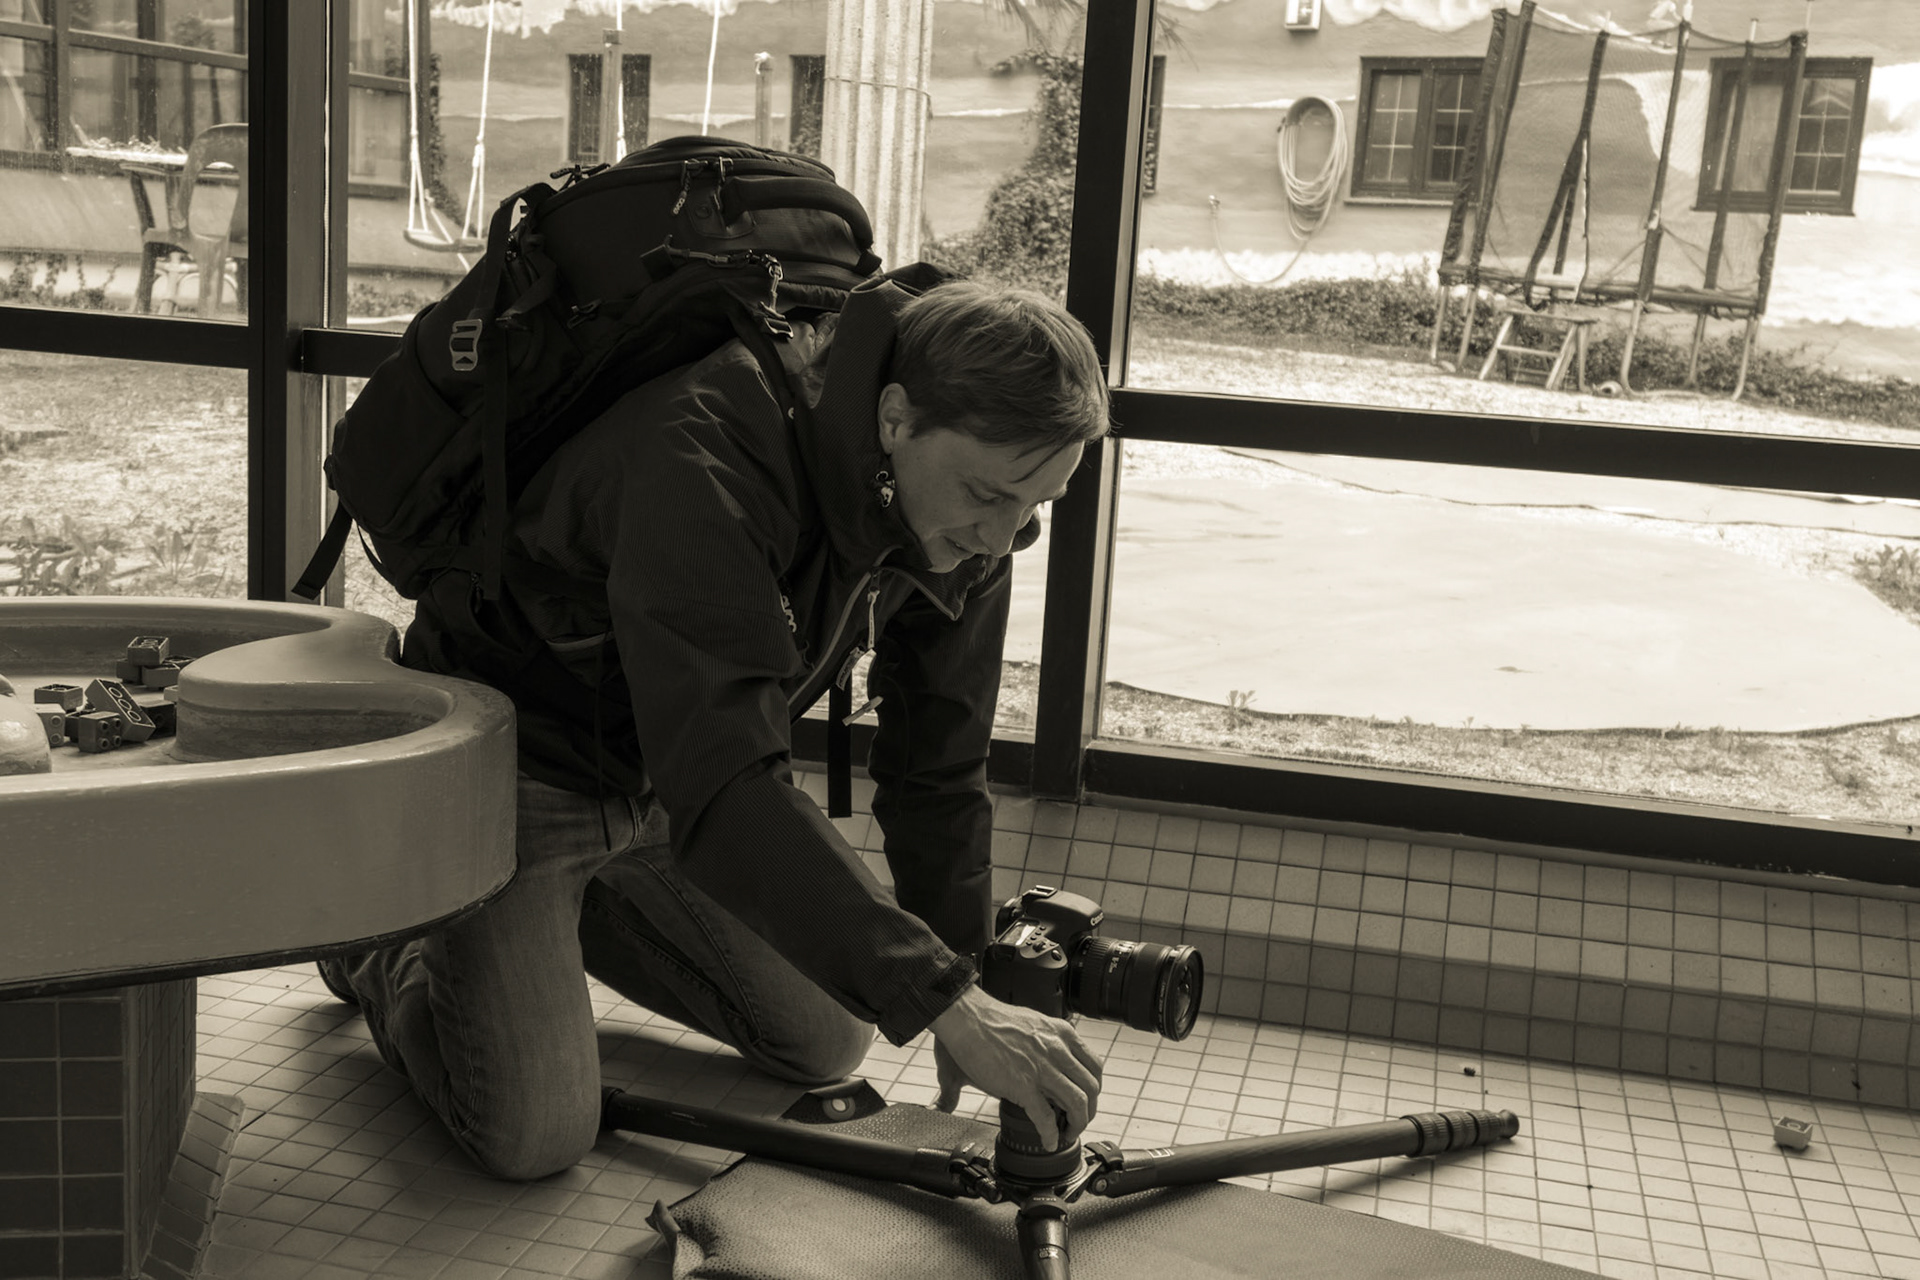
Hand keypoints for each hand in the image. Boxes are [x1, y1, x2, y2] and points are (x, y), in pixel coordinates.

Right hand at [928, 985, 1102, 1149]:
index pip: (1094, 1067)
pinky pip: (1046, 1117)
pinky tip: (1048, 1142)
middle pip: (1090, 1088)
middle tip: (1079, 1121)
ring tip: (1067, 1134)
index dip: (1094, 1089)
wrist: (967, 1018)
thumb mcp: (1034, 1023)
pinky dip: (1051, 1134)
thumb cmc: (992, 1020)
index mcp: (1062, 1034)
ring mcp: (1042, 1069)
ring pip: (1077, 1104)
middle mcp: (1058, 1050)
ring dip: (1077, 1125)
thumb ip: (1048, 1040)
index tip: (1088, 1100)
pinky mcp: (1022, 1085)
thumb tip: (1053, 1057)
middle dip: (1089, 1111)